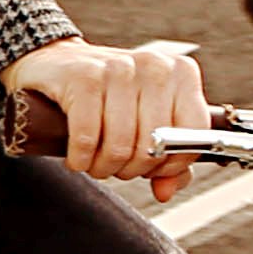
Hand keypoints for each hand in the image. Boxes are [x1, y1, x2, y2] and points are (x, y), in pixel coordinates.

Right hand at [0, 36, 212, 194]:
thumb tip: (167, 190)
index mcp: (181, 73)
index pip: (195, 132)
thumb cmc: (108, 97)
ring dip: (103, 167)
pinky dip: (80, 158)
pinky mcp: (84, 77)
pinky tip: (76, 158)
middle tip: (115, 166)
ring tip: (94, 163)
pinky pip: (86, 137)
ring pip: (120, 146)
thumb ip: (166, 157)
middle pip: (153, 146)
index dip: (174, 163)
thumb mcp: (144, 121)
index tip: (153, 170)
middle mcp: (154, 66)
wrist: (58, 63)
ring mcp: (119, 69)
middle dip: (131, 169)